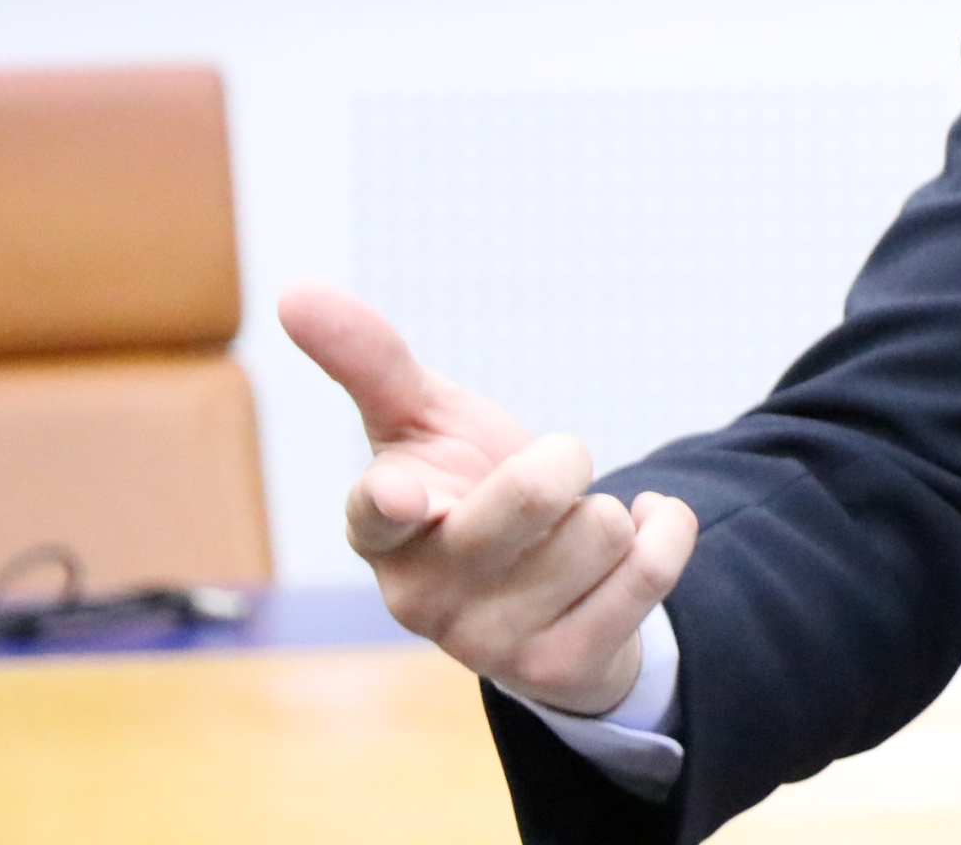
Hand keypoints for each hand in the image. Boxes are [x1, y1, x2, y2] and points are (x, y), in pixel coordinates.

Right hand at [277, 282, 697, 714]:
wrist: (543, 592)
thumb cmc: (463, 487)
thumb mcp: (421, 421)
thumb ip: (368, 359)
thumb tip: (295, 290)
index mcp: (379, 530)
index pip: (376, 514)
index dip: (390, 502)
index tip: (399, 494)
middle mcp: (423, 597)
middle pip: (534, 493)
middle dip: (565, 458)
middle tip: (550, 475)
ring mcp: (489, 644)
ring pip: (599, 529)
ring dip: (605, 510)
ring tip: (569, 532)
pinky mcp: (560, 670)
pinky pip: (651, 570)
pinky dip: (665, 530)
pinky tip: (636, 537)